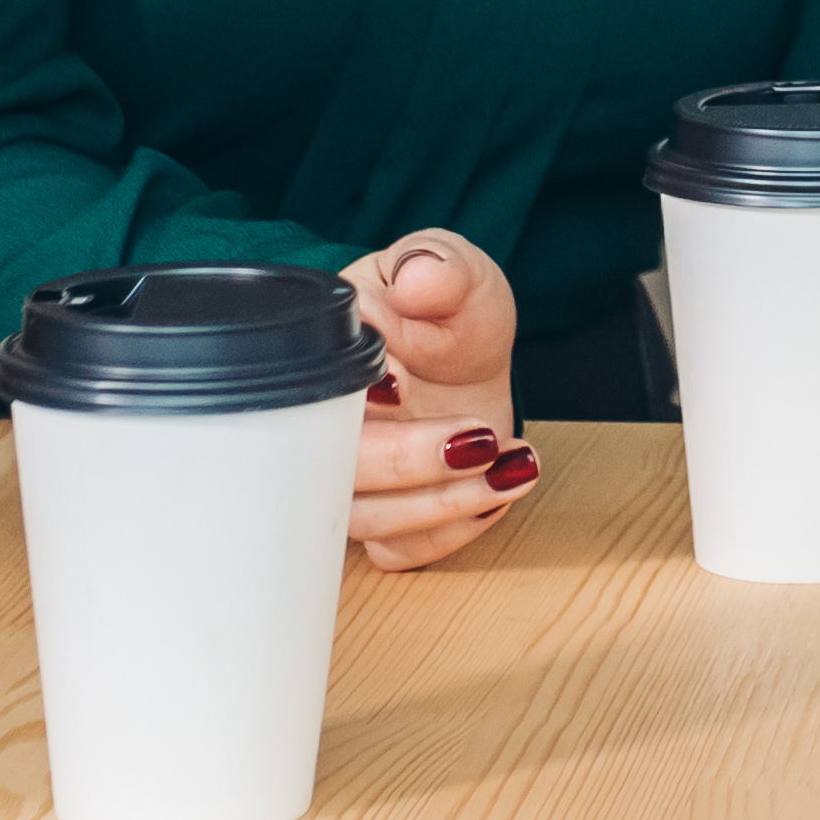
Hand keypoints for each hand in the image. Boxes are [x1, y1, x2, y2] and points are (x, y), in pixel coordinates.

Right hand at [344, 229, 536, 568]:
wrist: (465, 355)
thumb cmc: (445, 310)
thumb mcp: (452, 269)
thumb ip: (440, 266)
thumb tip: (417, 280)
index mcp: (320, 360)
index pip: (307, 393)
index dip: (351, 400)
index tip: (404, 385)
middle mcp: (321, 428)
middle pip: (330, 471)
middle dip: (406, 462)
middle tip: (481, 435)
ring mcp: (349, 478)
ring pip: (362, 520)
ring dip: (440, 504)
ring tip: (513, 464)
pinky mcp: (384, 516)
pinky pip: (397, 552)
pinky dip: (449, 533)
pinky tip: (498, 493)